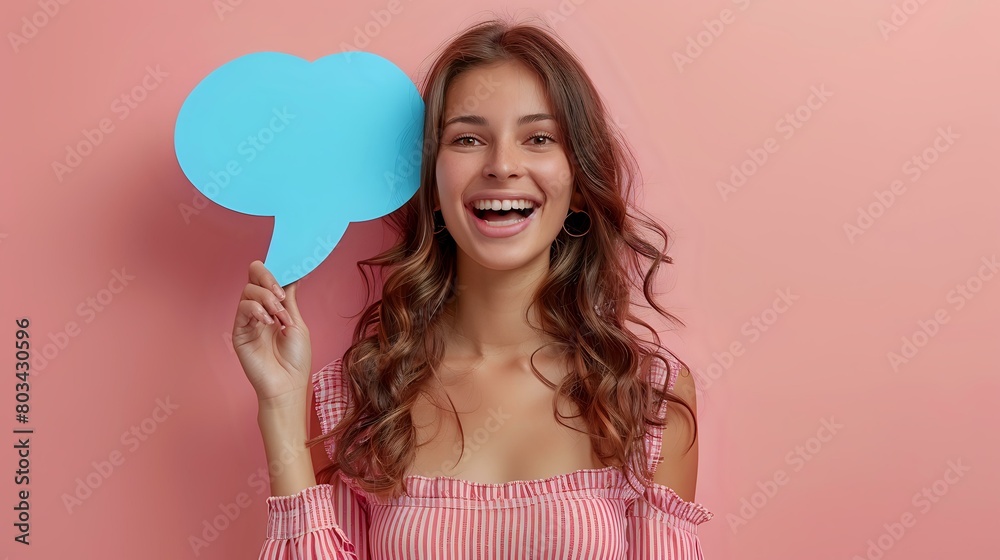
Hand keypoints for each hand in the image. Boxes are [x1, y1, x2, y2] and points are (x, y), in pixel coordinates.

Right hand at [232, 260, 311, 409]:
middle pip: (253, 278)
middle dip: (267, 278)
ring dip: (266, 298)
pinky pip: (242, 308)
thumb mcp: (297, 323)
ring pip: (248, 291)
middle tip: (280, 294)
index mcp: (275, 308)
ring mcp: (248, 320)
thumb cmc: (296, 359)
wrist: (287, 384)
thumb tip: (293, 277)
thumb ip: (290, 300)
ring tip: (278, 315)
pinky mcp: (239, 331)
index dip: (275, 272)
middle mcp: (259, 311)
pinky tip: (267, 321)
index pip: (267, 280)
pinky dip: (255, 309)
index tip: (288, 271)